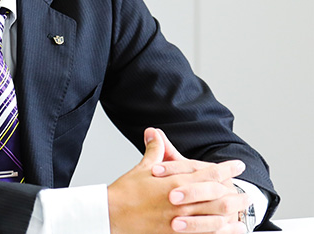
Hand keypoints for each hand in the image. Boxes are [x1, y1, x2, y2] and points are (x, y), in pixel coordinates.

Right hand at [107, 128, 249, 233]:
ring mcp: (181, 220)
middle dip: (234, 194)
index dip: (226, 168)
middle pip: (218, 196)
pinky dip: (219, 232)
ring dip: (232, 214)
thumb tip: (154, 133)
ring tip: (242, 212)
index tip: (238, 166)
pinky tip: (227, 230)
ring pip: (215, 217)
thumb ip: (154, 150)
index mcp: (176, 181)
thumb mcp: (141, 168)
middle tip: (245, 192)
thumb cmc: (126, 192)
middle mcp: (182, 200)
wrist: (112, 214)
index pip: (208, 172)